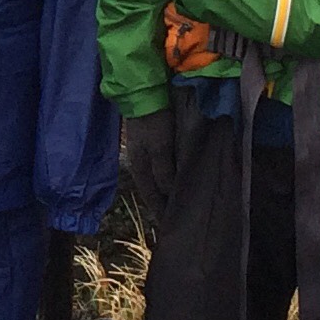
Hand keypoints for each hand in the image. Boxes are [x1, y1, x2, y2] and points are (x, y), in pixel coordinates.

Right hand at [122, 105, 185, 231]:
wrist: (145, 92)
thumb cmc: (153, 122)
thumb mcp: (160, 148)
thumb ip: (164, 172)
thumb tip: (169, 194)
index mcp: (140, 168)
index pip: (151, 197)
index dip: (161, 212)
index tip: (172, 226)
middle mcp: (140, 163)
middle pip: (153, 191)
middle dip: (163, 204)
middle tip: (178, 218)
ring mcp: (144, 153)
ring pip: (157, 180)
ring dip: (166, 191)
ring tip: (179, 202)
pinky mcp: (151, 143)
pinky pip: (160, 168)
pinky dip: (168, 177)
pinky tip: (176, 179)